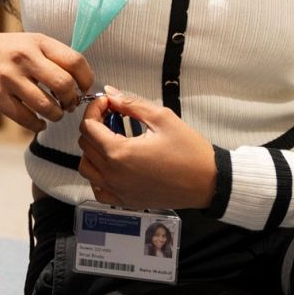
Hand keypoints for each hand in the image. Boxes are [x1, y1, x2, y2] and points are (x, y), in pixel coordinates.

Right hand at [0, 26, 93, 132]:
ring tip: (54, 114)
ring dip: (56, 115)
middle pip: (65, 85)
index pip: (76, 61)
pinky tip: (38, 123)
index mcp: (37, 41)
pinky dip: (37, 125)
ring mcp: (9, 77)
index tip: (84, 89)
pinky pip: (25, 118)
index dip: (86, 79)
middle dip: (72, 101)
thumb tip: (76, 80)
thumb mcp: (23, 42)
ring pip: (47, 106)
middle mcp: (25, 57)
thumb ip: (47, 57)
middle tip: (69, 105)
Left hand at [77, 87, 217, 210]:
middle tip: (113, 115)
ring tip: (113, 138)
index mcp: (120, 154)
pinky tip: (114, 163)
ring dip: (93, 150)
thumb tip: (111, 93)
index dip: (95, 109)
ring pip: (87, 168)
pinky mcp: (126, 201)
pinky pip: (98, 189)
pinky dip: (98, 175)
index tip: (108, 102)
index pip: (89, 127)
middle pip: (85, 145)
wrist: (208, 181)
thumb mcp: (162, 118)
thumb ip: (131, 104)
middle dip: (95, 125)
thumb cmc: (190, 152)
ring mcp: (118, 191)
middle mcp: (114, 175)